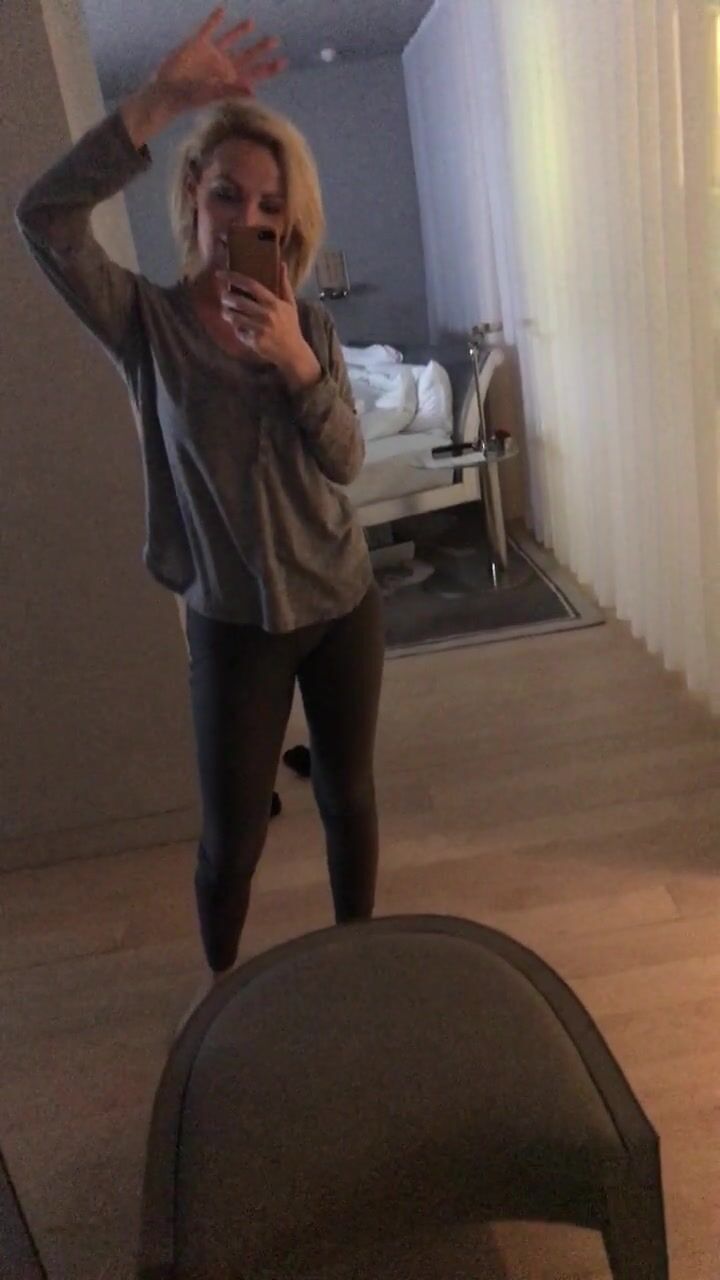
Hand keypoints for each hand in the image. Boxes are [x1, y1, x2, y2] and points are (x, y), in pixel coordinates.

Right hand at [121, 6, 286, 141]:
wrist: (168, 90)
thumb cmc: (190, 97)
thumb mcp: (213, 93)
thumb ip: (233, 90)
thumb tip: (253, 90)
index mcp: (231, 79)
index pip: (255, 72)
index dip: (269, 68)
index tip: (283, 62)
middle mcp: (224, 66)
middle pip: (247, 55)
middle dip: (261, 48)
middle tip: (276, 40)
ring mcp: (212, 54)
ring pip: (231, 39)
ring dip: (240, 31)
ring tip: (252, 23)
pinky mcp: (197, 44)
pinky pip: (209, 28)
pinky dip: (215, 19)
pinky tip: (222, 9)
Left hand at [218, 262, 321, 389]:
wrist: (292, 352)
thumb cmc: (290, 326)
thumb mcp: (290, 304)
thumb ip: (284, 284)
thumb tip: (282, 264)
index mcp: (274, 303)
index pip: (251, 285)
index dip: (233, 277)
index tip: (220, 274)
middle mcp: (266, 315)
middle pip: (238, 301)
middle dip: (226, 297)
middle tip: (223, 296)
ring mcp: (259, 329)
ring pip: (234, 317)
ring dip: (227, 313)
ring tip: (227, 311)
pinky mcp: (255, 341)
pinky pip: (238, 332)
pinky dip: (236, 329)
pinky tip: (239, 327)